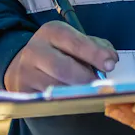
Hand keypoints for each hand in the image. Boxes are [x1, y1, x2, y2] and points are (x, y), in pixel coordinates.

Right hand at [3, 21, 117, 91]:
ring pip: (55, 88)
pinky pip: (47, 101)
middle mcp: (34, 49)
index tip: (111, 64)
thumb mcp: (75, 42)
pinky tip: (73, 102)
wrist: (24, 65)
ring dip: (75, 93)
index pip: (74, 42)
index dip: (94, 53)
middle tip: (101, 86)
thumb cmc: (59, 53)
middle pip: (62, 67)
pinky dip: (64, 102)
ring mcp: (25, 72)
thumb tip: (111, 59)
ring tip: (89, 94)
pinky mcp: (23, 92)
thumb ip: (97, 47)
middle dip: (85, 78)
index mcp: (51, 31)